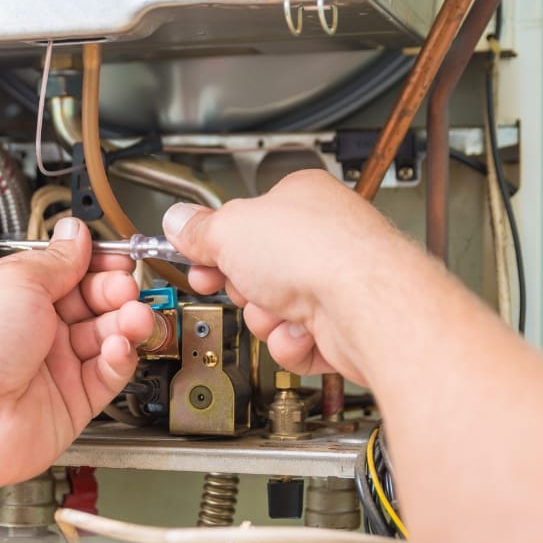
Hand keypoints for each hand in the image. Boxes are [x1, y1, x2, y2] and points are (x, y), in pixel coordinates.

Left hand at [0, 217, 153, 494]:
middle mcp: (33, 329)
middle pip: (92, 302)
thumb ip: (56, 260)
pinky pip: (108, 374)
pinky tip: (118, 347)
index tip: (118, 259)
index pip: (67, 271)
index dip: (96, 263)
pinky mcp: (71, 401)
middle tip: (125, 288)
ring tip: (133, 316)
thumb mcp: (16, 281)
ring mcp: (52, 366)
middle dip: (115, 291)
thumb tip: (75, 234)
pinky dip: (120, 358)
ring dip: (125, 322)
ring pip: (106, 337)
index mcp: (13, 294)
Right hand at [162, 170, 418, 385]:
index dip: (214, 243)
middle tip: (242, 283)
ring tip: (281, 308)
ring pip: (270, 312)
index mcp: (299, 199)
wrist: (365, 306)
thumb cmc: (318, 254)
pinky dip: (291, 343)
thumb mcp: (230, 230)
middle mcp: (321, 238)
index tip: (196, 256)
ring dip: (265, 318)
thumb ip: (198, 229)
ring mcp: (334, 283)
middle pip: (254, 271)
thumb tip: (177, 221)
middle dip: (242, 287)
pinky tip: (303, 331)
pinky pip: (293, 342)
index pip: (244, 221)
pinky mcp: (341, 326)